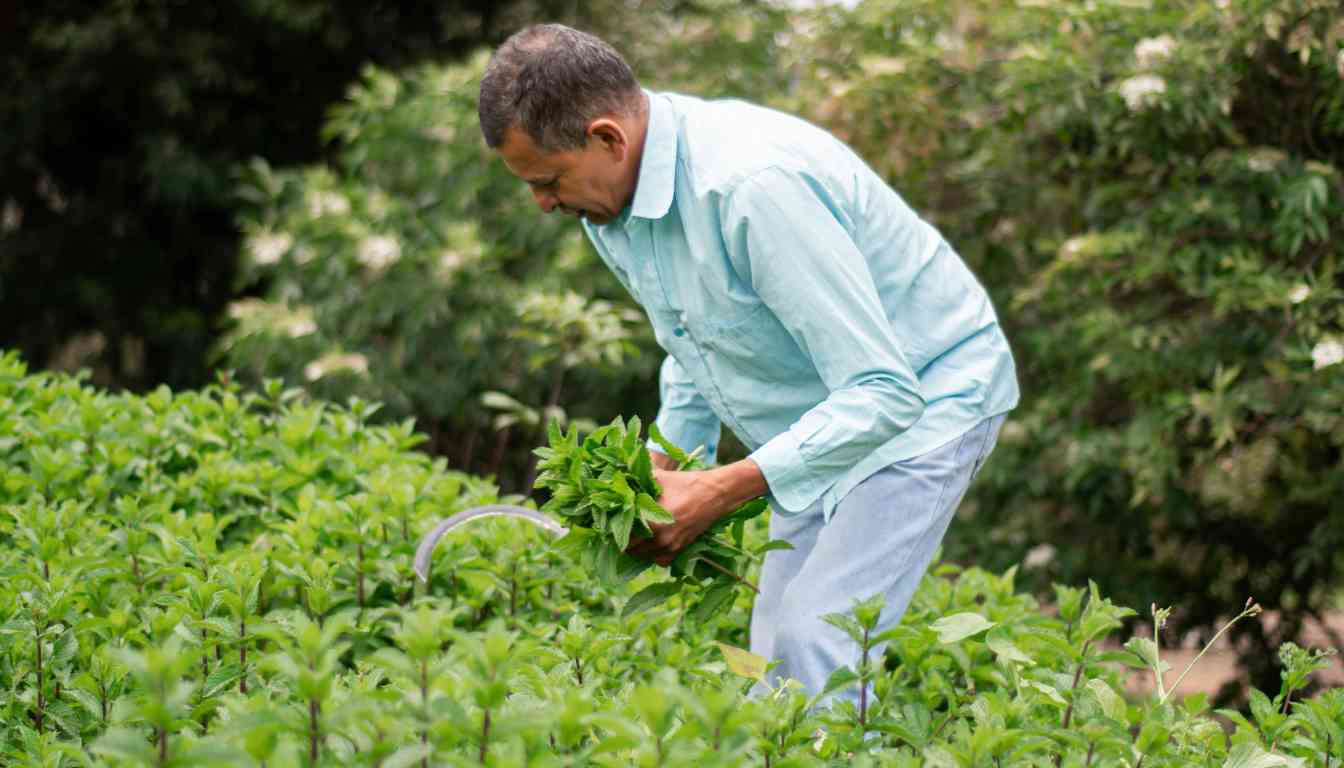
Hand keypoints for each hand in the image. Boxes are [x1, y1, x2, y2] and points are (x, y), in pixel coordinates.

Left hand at [625, 459, 767, 566]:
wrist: (715, 493)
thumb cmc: (684, 483)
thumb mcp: (657, 478)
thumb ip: (635, 481)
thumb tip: (615, 482)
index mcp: (651, 524)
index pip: (623, 536)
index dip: (615, 529)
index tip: (613, 521)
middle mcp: (660, 540)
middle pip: (631, 549)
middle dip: (625, 539)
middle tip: (623, 526)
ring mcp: (671, 547)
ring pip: (644, 556)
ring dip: (638, 548)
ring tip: (637, 533)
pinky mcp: (680, 549)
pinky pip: (660, 560)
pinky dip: (654, 554)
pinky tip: (653, 541)